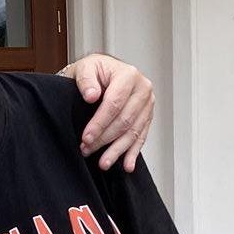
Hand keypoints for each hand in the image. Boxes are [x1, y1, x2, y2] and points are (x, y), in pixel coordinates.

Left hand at [65, 54, 155, 172]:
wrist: (104, 72)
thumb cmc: (96, 71)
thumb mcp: (86, 68)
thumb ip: (86, 80)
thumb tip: (92, 95)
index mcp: (129, 75)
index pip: (114, 103)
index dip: (100, 123)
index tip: (87, 137)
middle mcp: (142, 89)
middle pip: (124, 120)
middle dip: (105, 139)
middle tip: (88, 149)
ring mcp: (147, 104)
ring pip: (133, 132)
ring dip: (117, 150)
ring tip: (104, 162)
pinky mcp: (147, 116)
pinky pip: (141, 137)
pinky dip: (133, 152)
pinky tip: (127, 165)